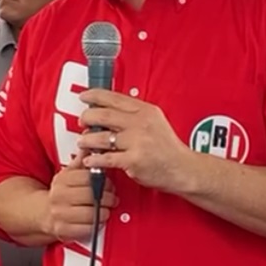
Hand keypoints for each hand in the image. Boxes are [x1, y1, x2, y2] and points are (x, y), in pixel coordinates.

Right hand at [45, 155, 118, 243]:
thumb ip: (81, 161)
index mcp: (62, 180)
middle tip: (112, 198)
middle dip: (108, 197)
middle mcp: (59, 196)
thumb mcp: (69, 174)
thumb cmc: (62, 193)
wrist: (43, 212)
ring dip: (104, 212)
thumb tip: (90, 143)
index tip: (109, 184)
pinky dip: (96, 225)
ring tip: (106, 209)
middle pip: (92, 195)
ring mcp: (60, 214)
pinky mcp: (63, 230)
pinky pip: (87, 229)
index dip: (104, 181)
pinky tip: (97, 220)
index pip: (88, 178)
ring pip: (92, 213)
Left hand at [76, 89, 196, 193]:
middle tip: (82, 121)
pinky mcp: (133, 160)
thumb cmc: (168, 148)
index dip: (94, 96)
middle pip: (103, 115)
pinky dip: (94, 159)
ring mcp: (137, 142)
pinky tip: (89, 159)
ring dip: (86, 140)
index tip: (85, 97)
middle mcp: (141, 123)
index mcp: (145, 111)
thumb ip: (135, 114)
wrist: (182, 168)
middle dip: (87, 117)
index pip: (114, 98)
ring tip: (83, 142)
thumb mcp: (155, 121)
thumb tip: (109, 108)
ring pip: (101, 137)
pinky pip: (106, 158)